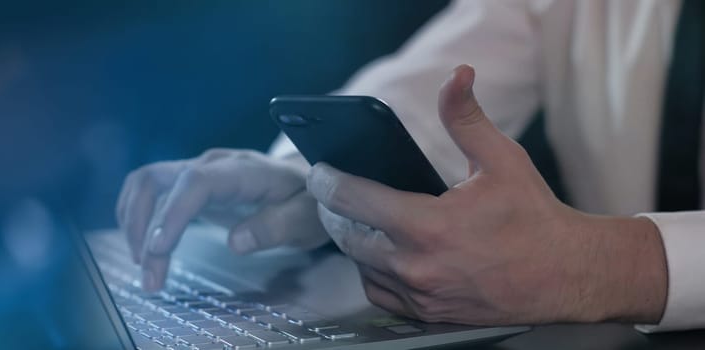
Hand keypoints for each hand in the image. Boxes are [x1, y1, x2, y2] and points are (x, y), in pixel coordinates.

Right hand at [117, 149, 328, 290]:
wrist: (307, 183)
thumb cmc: (308, 202)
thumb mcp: (307, 218)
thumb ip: (276, 227)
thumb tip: (236, 243)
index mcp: (244, 170)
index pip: (196, 182)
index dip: (173, 213)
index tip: (158, 248)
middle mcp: (214, 164)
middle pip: (159, 181)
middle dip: (144, 229)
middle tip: (151, 277)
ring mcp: (198, 169)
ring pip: (147, 183)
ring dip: (134, 223)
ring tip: (144, 267)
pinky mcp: (189, 182)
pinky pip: (150, 189)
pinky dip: (138, 217)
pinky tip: (143, 246)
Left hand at [306, 65, 667, 325]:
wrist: (566, 275)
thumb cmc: (534, 218)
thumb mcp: (501, 159)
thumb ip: (466, 118)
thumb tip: (457, 77)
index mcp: (428, 226)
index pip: (353, 201)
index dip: (327, 182)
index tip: (318, 172)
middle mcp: (417, 266)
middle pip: (347, 237)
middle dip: (335, 213)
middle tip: (333, 195)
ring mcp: (421, 295)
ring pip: (360, 268)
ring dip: (354, 244)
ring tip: (359, 222)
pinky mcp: (429, 314)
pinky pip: (380, 294)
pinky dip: (374, 273)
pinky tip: (383, 256)